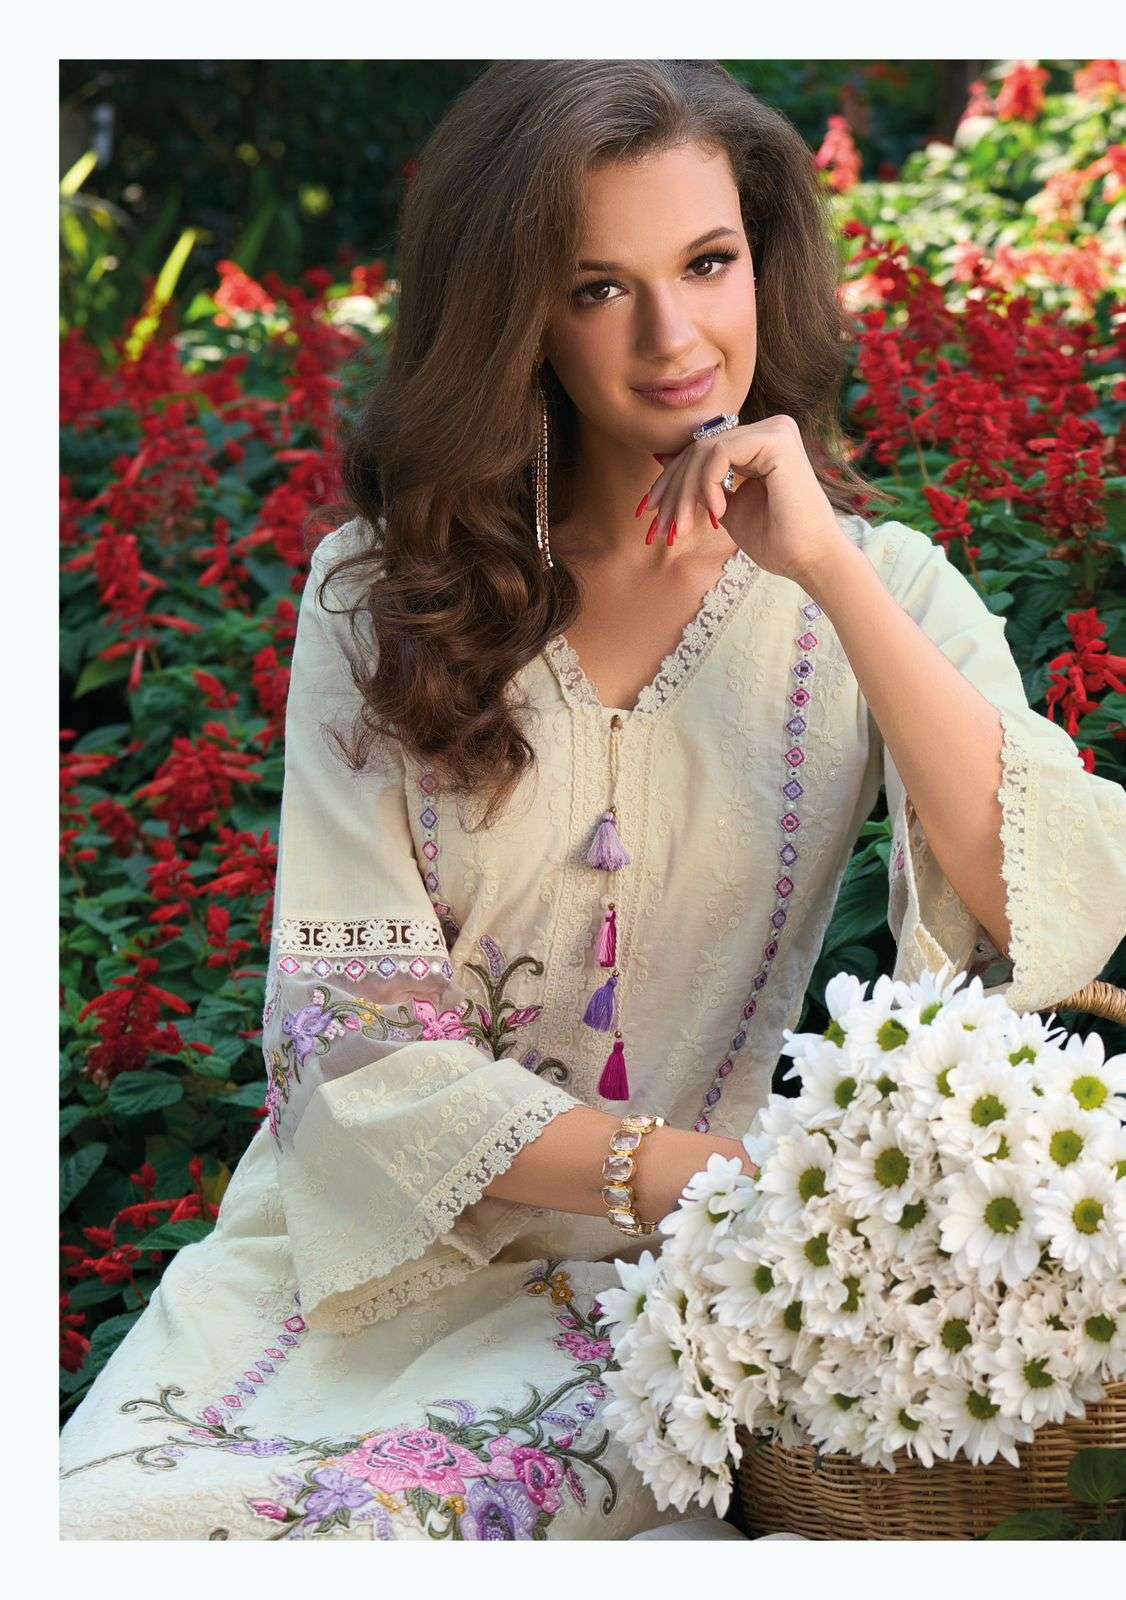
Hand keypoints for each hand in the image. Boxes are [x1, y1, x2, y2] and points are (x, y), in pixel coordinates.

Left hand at [641, 413, 848, 585]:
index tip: (650, 511)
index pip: (702, 449)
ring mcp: (775, 430)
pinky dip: (707, 485)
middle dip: (672, 489)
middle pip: (699, 447)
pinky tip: (718, 513)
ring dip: (685, 493)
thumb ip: (699, 482)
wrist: (808, 561)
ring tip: (684, 527)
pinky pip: (719, 453)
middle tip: (661, 526)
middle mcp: (770, 428)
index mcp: (760, 441)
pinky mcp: (776, 440)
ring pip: (704, 450)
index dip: (671, 480)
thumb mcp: (723, 506)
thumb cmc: (774, 540)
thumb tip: (660, 456)